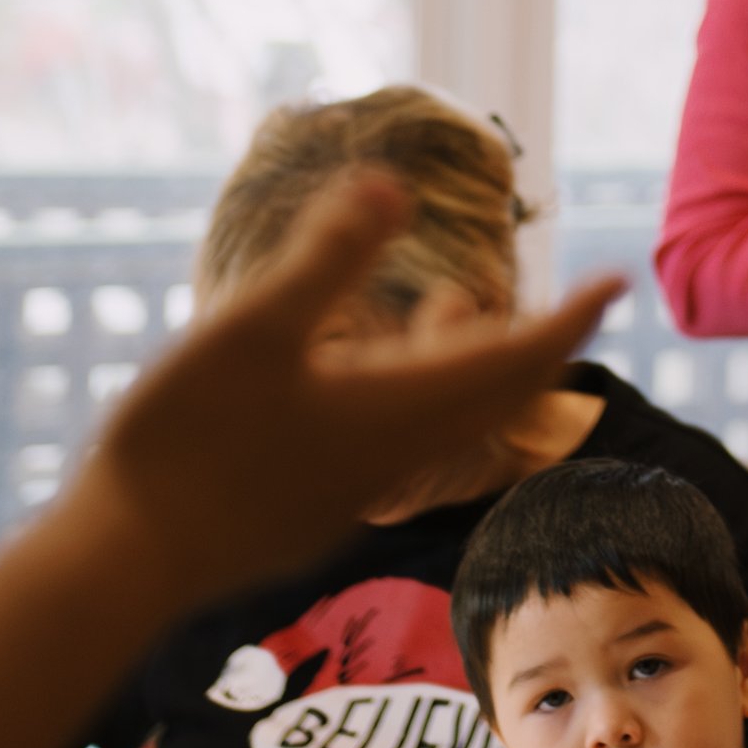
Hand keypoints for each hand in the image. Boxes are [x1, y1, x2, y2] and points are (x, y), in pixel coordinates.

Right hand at [83, 170, 625, 603]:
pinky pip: (401, 440)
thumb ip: (328, 256)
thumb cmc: (186, 443)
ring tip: (458, 304)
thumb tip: (393, 182)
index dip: (572, 316)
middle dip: (538, 341)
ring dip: (469, 362)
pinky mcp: (316, 502)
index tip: (617, 280)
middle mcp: (397, 453)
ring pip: (447, 419)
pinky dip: (417, 393)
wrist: (129, 565)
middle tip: (572, 299)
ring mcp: (357, 485)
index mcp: (400, 407)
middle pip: (497, 395)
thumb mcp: (253, 330)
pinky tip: (368, 371)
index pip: (519, 357)